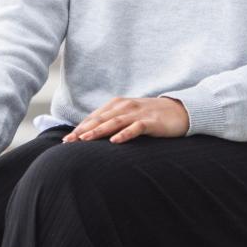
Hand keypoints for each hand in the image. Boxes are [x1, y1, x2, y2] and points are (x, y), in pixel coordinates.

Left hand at [62, 96, 189, 143]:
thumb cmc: (152, 116)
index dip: (80, 128)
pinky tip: (115, 141)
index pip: (95, 117)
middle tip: (68, 142)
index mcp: (118, 105)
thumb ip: (113, 122)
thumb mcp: (130, 116)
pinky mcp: (151, 122)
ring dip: (98, 131)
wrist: (181, 111)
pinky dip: (125, 134)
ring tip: (85, 140)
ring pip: (114, 122)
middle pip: (100, 119)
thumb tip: (92, 135)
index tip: (66, 140)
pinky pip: (136, 128)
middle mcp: (126, 106)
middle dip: (83, 130)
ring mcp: (138, 113)